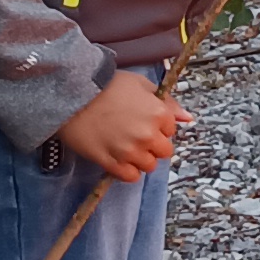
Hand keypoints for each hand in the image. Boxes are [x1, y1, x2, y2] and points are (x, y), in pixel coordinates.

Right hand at [57, 69, 184, 179]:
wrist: (71, 94)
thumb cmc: (105, 85)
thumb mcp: (140, 84)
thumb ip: (167, 102)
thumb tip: (187, 117)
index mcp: (158, 114)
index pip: (171, 130)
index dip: (158, 126)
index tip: (144, 121)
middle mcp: (147, 135)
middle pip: (164, 152)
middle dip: (153, 145)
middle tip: (136, 136)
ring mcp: (129, 151)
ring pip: (148, 166)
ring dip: (141, 159)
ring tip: (126, 147)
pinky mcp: (110, 162)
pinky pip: (130, 176)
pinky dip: (127, 171)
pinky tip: (119, 160)